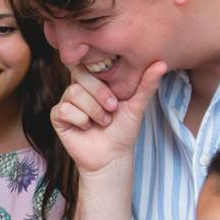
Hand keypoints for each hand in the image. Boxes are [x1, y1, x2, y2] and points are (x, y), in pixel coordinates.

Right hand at [50, 62, 166, 175]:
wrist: (112, 156)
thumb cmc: (123, 130)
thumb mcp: (137, 105)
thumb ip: (147, 84)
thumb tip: (161, 63)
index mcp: (95, 81)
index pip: (90, 63)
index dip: (102, 76)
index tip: (115, 95)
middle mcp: (78, 87)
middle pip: (81, 76)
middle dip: (101, 95)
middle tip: (112, 109)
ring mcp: (67, 101)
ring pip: (73, 93)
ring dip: (93, 111)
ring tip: (102, 121)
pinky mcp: (58, 116)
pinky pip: (65, 109)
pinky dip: (80, 120)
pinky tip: (86, 128)